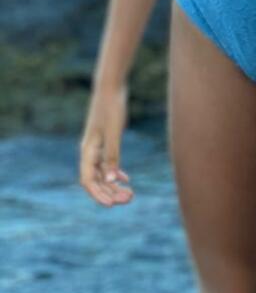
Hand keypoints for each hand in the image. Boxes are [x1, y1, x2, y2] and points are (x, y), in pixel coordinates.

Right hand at [80, 84, 133, 206]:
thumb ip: (112, 156)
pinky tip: (127, 179)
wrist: (111, 87)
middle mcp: (90, 151)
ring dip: (114, 185)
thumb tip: (112, 180)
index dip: (98, 195)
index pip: (88, 180)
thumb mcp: (114, 132)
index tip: (112, 205)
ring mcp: (97, 147)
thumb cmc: (111, 107)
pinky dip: (116, 173)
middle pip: (96, 180)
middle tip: (129, 199)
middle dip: (110, 192)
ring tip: (131, 194)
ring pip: (103, 174)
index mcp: (88, 150)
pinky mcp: (105, 141)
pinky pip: (107, 164)